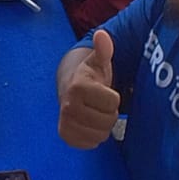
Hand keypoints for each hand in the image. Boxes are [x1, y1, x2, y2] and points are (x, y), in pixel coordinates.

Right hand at [59, 28, 120, 148]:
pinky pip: (90, 144)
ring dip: (102, 126)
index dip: (113, 98)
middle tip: (100, 104)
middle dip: (109, 113)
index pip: (113, 103)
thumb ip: (103, 49)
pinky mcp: (65, 135)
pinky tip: (89, 124)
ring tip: (95, 112)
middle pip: (108, 120)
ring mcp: (65, 121)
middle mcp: (68, 105)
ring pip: (101, 135)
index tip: (104, 91)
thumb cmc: (90, 76)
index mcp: (78, 87)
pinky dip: (93, 137)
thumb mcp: (98, 61)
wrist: (69, 89)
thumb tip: (102, 35)